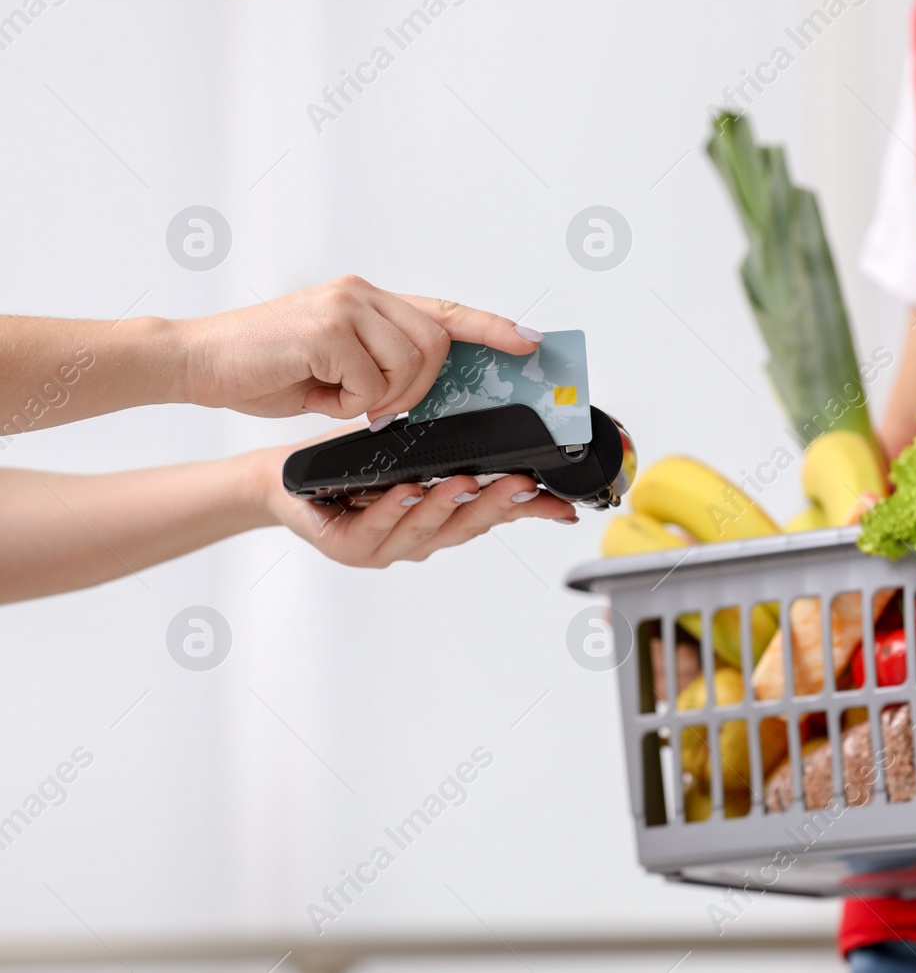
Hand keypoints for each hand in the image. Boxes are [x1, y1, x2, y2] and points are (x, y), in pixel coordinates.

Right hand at [176, 275, 541, 421]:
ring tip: (341, 398)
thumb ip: (379, 364)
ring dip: (384, 397)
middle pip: (437, 344)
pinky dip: (350, 402)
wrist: (195, 361)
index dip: (492, 326)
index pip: (444, 310)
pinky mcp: (326, 329)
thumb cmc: (263, 368)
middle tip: (379, 407)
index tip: (530, 342)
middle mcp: (361, 294)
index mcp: (367, 300)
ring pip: (411, 364)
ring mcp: (344, 307)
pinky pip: (370, 381)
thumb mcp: (334, 365)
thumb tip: (422, 389)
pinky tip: (316, 392)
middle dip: (421, 388)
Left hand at [247, 442, 578, 567]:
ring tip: (465, 481)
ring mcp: (388, 546)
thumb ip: (461, 451)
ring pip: (425, 529)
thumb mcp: (415, 451)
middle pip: (468, 525)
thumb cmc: (353, 465)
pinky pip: (376, 528)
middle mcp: (421, 537)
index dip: (531, 512)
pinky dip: (394, 510)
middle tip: (523, 484)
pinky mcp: (349, 546)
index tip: (563, 506)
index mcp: (443, 516)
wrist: (288, 481)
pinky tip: (407, 491)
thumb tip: (509, 431)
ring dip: (446, 506)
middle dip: (496, 504)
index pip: (497, 515)